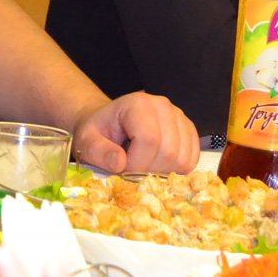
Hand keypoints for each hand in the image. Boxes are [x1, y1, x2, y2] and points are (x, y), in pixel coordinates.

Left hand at [72, 92, 198, 174]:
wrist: (109, 124)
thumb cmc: (98, 132)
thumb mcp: (87, 141)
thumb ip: (98, 151)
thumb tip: (120, 162)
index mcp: (138, 104)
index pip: (149, 140)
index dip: (136, 164)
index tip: (121, 169)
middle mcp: (163, 106)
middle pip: (169, 152)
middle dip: (148, 170)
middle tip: (131, 170)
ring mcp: (179, 117)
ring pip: (182, 159)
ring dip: (162, 172)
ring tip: (142, 165)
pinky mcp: (188, 131)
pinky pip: (191, 160)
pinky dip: (175, 171)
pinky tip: (156, 165)